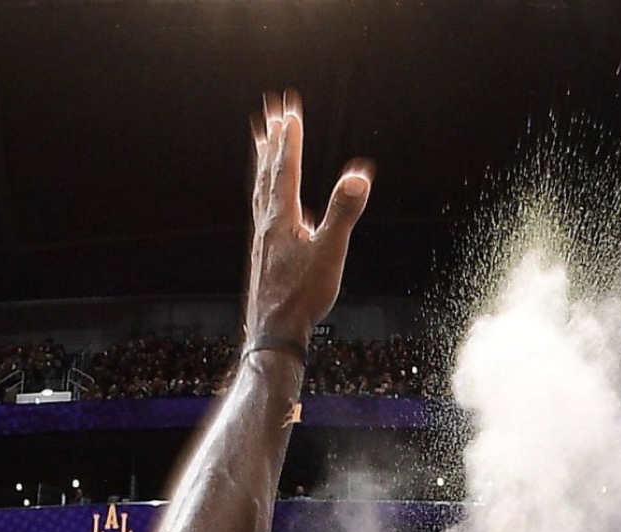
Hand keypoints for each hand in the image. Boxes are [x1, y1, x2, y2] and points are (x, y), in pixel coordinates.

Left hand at [243, 90, 371, 349]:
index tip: (290, 110)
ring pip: (260, 191)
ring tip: (262, 144)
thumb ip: (343, 213)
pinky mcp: (263, 257)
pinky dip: (266, 196)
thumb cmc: (302, 296)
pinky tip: (274, 206)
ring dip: (264, 164)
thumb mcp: (330, 253)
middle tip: (271, 113)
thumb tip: (359, 176)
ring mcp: (262, 240)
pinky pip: (262, 213)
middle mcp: (267, 223)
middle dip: (273, 142)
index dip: (290, 139)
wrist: (273, 333)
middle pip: (267, 173)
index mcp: (282, 218)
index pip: (287, 169)